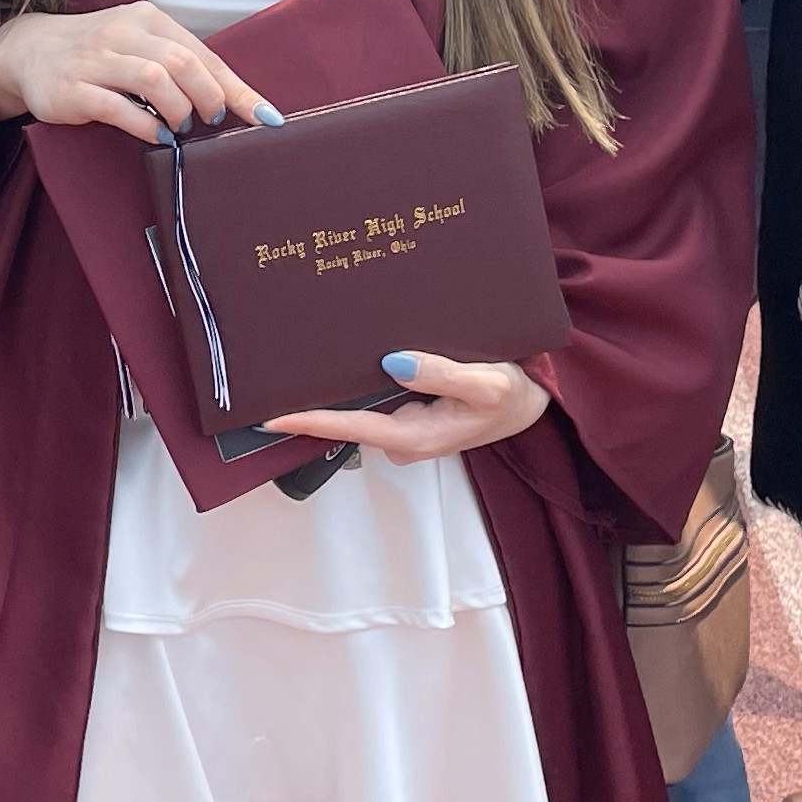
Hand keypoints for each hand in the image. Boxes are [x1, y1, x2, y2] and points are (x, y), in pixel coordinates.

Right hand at [0, 2, 273, 142]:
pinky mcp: (73, 89)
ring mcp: (95, 60)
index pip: (202, 53)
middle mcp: (122, 33)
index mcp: (147, 19)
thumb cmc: (97, 53)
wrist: (27, 50)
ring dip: (179, 110)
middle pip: (182, 62)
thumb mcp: (138, 46)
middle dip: (209, 97)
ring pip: (154, 79)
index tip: (266, 118)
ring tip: (181, 129)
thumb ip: (178, 66)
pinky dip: (146, 125)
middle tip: (213, 121)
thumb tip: (232, 102)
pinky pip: (118, 107)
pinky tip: (157, 136)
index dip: (237, 88)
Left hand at [263, 348, 549, 465]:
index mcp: (416, 436)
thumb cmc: (512, 394)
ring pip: (360, 409)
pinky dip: (358, 385)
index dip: (308, 421)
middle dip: (311, 402)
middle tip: (270, 378)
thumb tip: (393, 363)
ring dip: (334, 391)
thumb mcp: (486, 382)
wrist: (532, 403)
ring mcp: (406, 430)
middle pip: (347, 421)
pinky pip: (374, 402)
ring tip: (297, 364)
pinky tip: (345, 363)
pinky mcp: (410, 417)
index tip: (269, 418)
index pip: (351, 427)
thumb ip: (441, 374)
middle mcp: (404, 439)